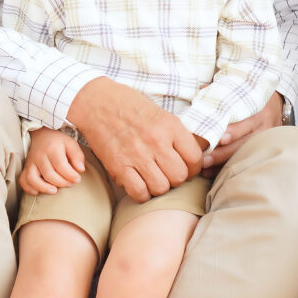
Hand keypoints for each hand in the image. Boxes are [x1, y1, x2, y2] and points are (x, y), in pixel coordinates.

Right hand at [19, 128, 84, 195]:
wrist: (41, 135)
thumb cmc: (58, 142)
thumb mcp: (71, 144)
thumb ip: (77, 156)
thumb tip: (80, 170)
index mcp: (52, 148)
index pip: (61, 165)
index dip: (70, 175)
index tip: (77, 179)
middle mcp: (39, 156)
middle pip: (48, 174)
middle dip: (61, 182)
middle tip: (70, 184)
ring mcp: (30, 162)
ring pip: (32, 178)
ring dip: (43, 187)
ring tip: (54, 191)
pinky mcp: (25, 168)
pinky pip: (22, 180)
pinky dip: (28, 188)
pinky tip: (38, 192)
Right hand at [66, 76, 204, 201]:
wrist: (97, 102)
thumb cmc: (132, 107)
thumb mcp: (163, 114)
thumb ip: (180, 135)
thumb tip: (200, 154)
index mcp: (171, 126)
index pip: (195, 158)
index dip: (194, 168)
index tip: (186, 168)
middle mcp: (157, 141)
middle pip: (179, 177)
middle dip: (176, 179)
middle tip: (168, 174)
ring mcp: (137, 154)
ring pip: (161, 188)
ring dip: (159, 187)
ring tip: (154, 179)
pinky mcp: (118, 165)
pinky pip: (138, 192)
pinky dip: (142, 194)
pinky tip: (140, 184)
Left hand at [204, 93, 285, 169]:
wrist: (277, 106)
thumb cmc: (256, 97)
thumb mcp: (247, 91)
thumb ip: (226, 91)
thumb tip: (203, 90)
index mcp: (261, 113)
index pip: (248, 123)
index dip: (234, 131)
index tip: (220, 138)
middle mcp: (264, 130)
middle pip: (244, 144)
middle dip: (223, 153)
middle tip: (204, 159)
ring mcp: (264, 142)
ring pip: (243, 155)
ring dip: (222, 163)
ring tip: (204, 167)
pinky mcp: (260, 151)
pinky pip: (242, 162)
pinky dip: (226, 168)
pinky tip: (210, 173)